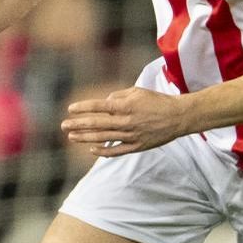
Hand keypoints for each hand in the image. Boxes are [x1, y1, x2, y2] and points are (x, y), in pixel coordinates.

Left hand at [61, 87, 188, 157]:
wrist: (178, 117)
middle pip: (97, 124)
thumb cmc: (157, 101)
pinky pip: (116, 151)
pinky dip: (103, 151)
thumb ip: (118, 97)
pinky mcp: (137, 146)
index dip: (83, 108)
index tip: (70, 109)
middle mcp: (126, 121)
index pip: (99, 107)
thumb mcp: (137, 92)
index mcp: (126, 106)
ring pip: (103, 138)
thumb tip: (104, 103)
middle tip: (64, 126)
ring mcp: (131, 135)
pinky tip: (92, 149)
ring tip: (72, 137)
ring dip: (85, 138)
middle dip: (78, 124)